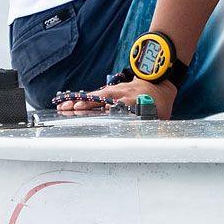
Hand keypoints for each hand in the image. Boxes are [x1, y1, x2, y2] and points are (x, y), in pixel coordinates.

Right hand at [54, 78, 175, 118]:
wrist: (158, 82)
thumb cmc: (159, 102)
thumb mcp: (160, 115)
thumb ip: (153, 126)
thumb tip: (150, 140)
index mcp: (134, 101)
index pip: (119, 105)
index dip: (109, 108)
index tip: (100, 110)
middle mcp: (121, 95)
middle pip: (101, 100)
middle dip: (87, 105)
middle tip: (72, 109)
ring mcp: (114, 92)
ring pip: (94, 97)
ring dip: (79, 102)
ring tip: (63, 107)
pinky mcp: (109, 91)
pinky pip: (93, 95)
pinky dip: (80, 99)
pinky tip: (67, 104)